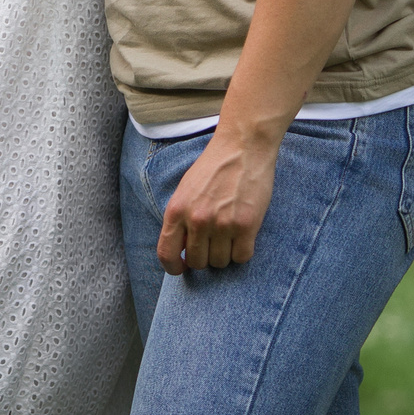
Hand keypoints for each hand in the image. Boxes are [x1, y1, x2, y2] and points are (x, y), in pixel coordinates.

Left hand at [157, 128, 279, 273]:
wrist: (242, 146)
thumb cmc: (213, 167)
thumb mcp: (185, 190)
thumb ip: (180, 218)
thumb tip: (182, 250)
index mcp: (177, 210)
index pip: (166, 254)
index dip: (174, 267)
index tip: (183, 268)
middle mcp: (197, 219)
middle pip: (198, 262)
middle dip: (205, 257)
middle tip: (214, 243)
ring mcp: (222, 224)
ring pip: (220, 262)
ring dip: (225, 254)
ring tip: (229, 234)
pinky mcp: (247, 225)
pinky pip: (242, 257)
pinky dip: (242, 252)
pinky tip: (243, 236)